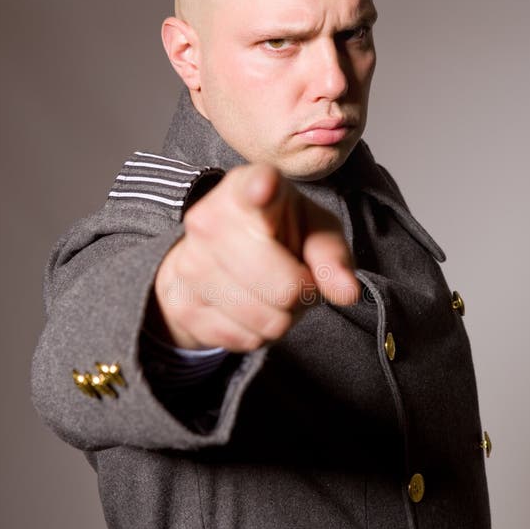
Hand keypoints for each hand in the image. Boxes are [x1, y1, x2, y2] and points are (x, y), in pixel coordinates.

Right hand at [150, 163, 359, 350]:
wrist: (213, 258)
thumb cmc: (275, 234)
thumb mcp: (312, 231)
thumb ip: (332, 256)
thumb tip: (346, 292)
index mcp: (247, 189)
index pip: (254, 189)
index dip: (261, 191)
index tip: (264, 189)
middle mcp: (210, 221)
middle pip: (284, 287)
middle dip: (303, 294)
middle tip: (297, 278)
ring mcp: (191, 264)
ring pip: (267, 320)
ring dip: (283, 317)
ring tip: (274, 293)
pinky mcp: (182, 304)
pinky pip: (245, 339)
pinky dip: (257, 333)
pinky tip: (250, 306)